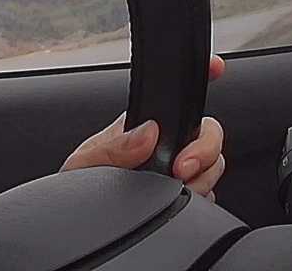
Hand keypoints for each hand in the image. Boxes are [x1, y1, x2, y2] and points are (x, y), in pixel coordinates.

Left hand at [60, 55, 225, 200]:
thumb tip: (147, 133)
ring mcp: (179, 170)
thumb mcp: (83, 165)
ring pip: (214, 163)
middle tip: (181, 169)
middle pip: (206, 132)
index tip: (215, 67)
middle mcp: (164, 145)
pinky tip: (181, 201)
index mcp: (138, 128)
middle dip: (205, 149)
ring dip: (203, 177)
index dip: (197, 77)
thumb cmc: (76, 190)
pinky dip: (202, 196)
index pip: (171, 97)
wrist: (83, 224)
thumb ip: (112, 148)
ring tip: (176, 190)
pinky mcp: (188, 195)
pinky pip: (211, 192)